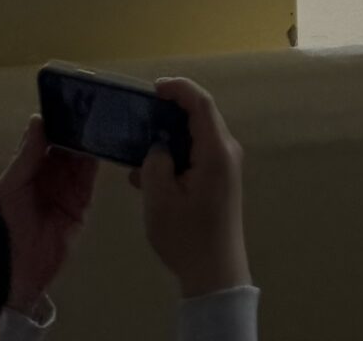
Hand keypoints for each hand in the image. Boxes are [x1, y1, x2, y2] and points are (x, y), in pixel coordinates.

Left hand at [0, 117, 97, 312]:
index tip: (72, 99)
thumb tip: (39, 118)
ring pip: (82, 159)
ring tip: (101, 115)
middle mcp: (48, 179)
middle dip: (78, 128)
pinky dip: (96, 162)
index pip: (47, 140)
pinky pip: (90, 181)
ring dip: (89, 141)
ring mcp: (66, 193)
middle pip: (68, 147)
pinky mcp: (80, 208)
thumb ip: (28, 155)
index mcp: (28, 171)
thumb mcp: (9, 186)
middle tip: (92, 102)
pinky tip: (102, 142)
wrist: (9, 272)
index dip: (59, 121)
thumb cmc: (0, 224)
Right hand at [131, 78, 249, 299]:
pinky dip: (175, 156)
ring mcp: (225, 166)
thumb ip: (155, 164)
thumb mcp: (160, 200)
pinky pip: (197, 155)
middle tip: (140, 116)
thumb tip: (158, 148)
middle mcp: (226, 151)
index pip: (200, 103)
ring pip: (196, 137)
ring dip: (169, 138)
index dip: (178, 89)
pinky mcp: (219, 180)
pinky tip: (147, 175)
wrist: (215, 273)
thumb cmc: (187, 236)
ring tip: (137, 149)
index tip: (153, 89)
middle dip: (170, 112)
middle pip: (200, 117)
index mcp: (216, 150)